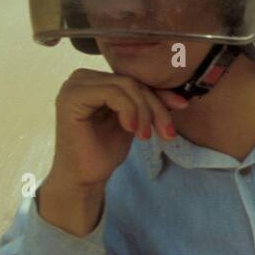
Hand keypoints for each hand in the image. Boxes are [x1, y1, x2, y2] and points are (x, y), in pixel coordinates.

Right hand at [48, 69, 189, 190]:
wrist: (84, 177)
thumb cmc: (105, 149)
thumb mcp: (135, 120)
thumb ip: (148, 103)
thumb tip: (180, 98)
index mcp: (95, 79)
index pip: (135, 79)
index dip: (160, 94)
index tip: (181, 107)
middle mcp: (82, 77)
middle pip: (132, 82)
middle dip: (154, 107)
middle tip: (167, 132)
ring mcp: (74, 85)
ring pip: (126, 86)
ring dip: (144, 112)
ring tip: (145, 136)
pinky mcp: (72, 97)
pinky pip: (112, 93)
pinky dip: (129, 110)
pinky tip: (131, 129)